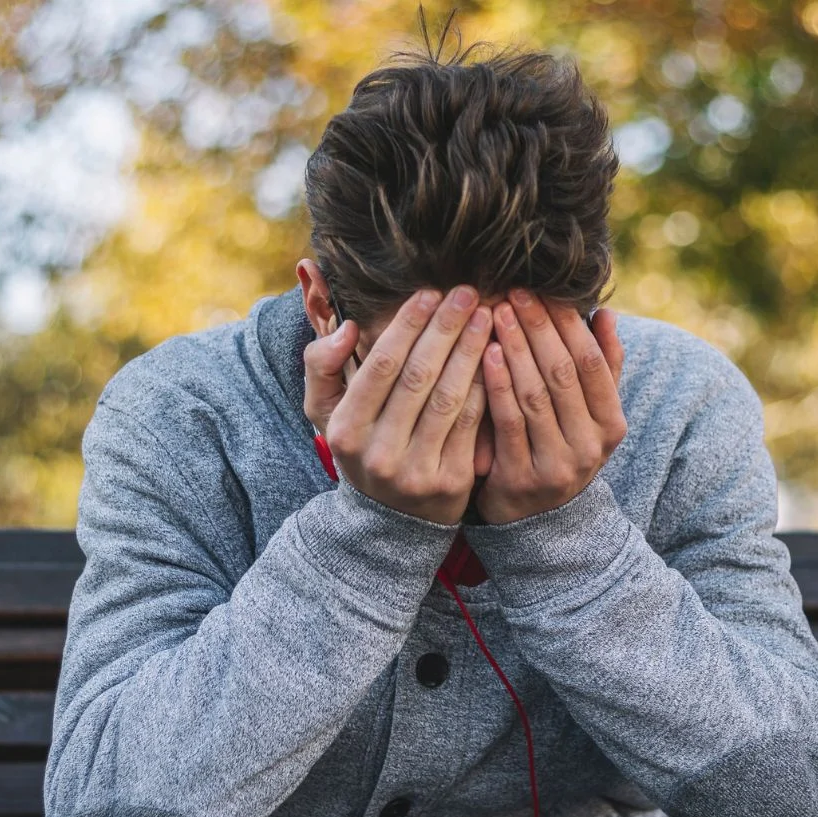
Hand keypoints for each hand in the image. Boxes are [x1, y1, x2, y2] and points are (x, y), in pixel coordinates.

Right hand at [309, 286, 493, 525]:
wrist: (390, 522)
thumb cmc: (361, 449)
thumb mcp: (326, 414)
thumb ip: (321, 366)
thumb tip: (348, 327)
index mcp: (345, 431)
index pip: (380, 367)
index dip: (407, 326)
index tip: (429, 293)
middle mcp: (379, 453)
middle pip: (418, 377)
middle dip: (444, 329)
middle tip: (466, 293)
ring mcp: (417, 471)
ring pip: (449, 397)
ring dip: (470, 351)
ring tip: (485, 315)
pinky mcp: (452, 482)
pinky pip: (472, 423)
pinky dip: (486, 384)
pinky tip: (496, 354)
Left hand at [473, 290, 626, 524]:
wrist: (536, 521)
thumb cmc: (559, 450)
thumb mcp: (588, 417)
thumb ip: (602, 370)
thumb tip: (607, 314)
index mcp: (611, 426)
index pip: (592, 363)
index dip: (569, 324)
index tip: (544, 291)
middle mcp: (590, 447)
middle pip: (563, 374)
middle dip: (538, 328)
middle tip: (514, 292)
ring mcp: (556, 465)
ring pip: (535, 395)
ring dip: (515, 349)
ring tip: (496, 313)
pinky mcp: (521, 478)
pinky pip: (508, 422)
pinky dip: (497, 384)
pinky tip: (485, 354)